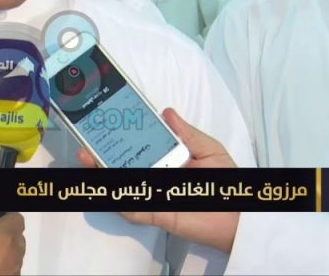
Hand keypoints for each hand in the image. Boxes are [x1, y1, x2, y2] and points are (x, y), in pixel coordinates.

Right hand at [76, 108, 239, 253]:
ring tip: (88, 158)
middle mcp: (156, 177)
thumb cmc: (228, 181)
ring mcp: (153, 196)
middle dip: (102, 153)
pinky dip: (120, 200)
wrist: (242, 215)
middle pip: (123, 165)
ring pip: (122, 185)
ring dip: (102, 174)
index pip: (139, 145)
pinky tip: (108, 186)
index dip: (121, 134)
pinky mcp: (156, 214)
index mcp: (166, 159)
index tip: (106, 121)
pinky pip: (133, 208)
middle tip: (86, 141)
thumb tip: (166, 112)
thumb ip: (187, 133)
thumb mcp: (209, 150)